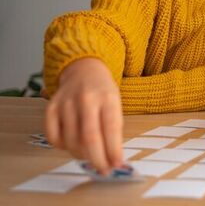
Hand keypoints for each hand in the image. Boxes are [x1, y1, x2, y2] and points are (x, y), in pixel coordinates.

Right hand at [45, 57, 122, 173]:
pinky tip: (70, 144)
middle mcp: (86, 99)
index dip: (113, 149)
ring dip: (81, 155)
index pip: (111, 128)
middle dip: (97, 159)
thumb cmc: (103, 92)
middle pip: (90, 137)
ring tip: (89, 155)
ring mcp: (66, 102)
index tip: (117, 164)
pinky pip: (53, 136)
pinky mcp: (50, 107)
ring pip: (71, 140)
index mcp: (108, 97)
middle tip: (103, 170)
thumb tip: (113, 157)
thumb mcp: (115, 103)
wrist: (84, 70)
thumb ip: (114, 128)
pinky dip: (62, 146)